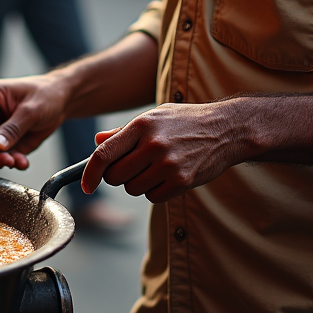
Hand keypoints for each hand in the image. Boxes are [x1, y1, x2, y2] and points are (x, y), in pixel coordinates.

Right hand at [0, 72, 74, 168]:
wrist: (61, 100)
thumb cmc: (47, 94)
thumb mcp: (32, 109)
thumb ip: (13, 128)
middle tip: (6, 160)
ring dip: (2, 160)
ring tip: (18, 161)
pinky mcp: (8, 142)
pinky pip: (4, 156)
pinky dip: (13, 162)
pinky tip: (23, 162)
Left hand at [81, 100, 254, 200]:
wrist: (226, 129)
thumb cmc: (185, 121)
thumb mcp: (154, 116)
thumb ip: (124, 131)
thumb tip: (97, 140)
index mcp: (141, 125)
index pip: (104, 153)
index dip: (89, 172)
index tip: (85, 185)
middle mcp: (153, 144)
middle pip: (115, 176)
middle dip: (117, 176)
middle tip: (132, 167)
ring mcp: (168, 164)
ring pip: (133, 188)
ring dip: (138, 183)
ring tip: (155, 167)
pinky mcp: (182, 181)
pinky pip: (153, 197)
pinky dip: (155, 191)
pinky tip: (167, 176)